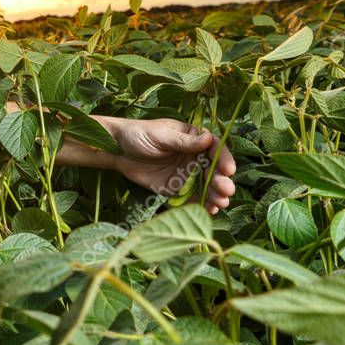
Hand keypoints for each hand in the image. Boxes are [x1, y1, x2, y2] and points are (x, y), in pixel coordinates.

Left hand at [107, 117, 236, 214]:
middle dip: (221, 180)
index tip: (228, 170)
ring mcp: (186, 173)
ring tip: (221, 203)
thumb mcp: (160, 135)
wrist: (117, 151)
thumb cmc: (138, 134)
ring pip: (206, 185)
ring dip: (215, 194)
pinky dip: (201, 204)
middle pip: (213, 169)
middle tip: (226, 190)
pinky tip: (209, 210)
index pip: (214, 147)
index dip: (223, 158)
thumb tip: (208, 138)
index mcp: (193, 138)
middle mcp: (194, 156)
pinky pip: (192, 197)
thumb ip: (183, 141)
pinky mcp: (176, 187)